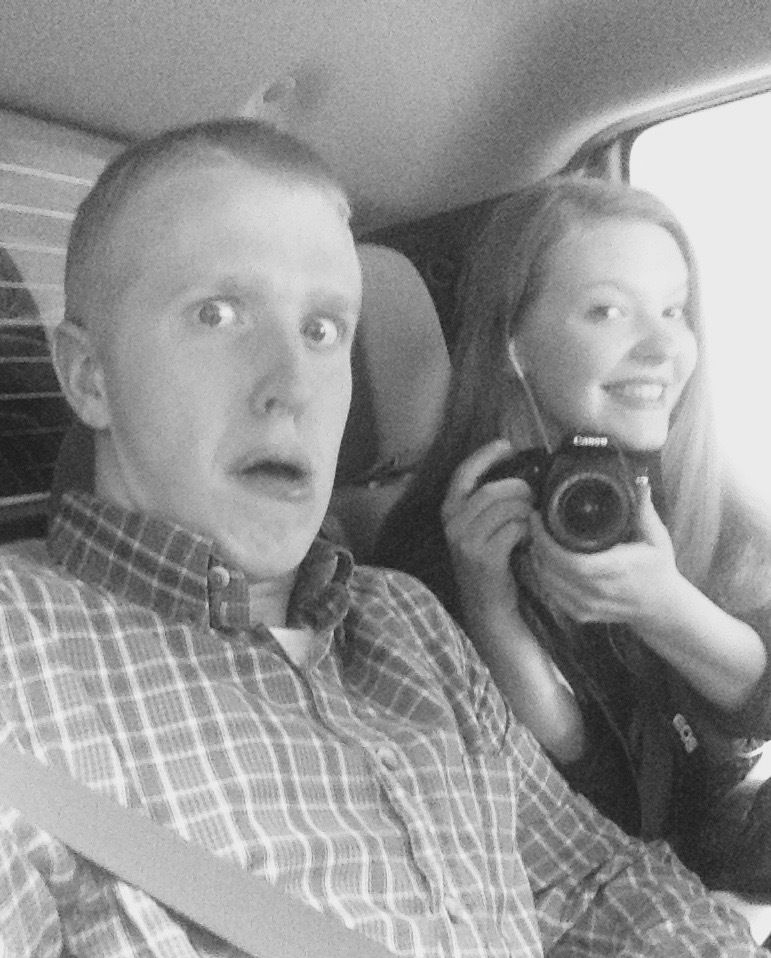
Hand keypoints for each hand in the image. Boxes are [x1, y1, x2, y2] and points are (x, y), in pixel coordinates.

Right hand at [441, 439, 534, 616]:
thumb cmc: (489, 561)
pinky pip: (514, 529)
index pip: (464, 473)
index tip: (507, 446)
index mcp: (449, 511)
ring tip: (530, 519)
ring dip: (525, 510)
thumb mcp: (478, 527)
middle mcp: (453, 524)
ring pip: (505, 508)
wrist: (486, 606)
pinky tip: (528, 538)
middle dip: (518, 488)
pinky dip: (527, 529)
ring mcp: (467, 542)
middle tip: (532, 495)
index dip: (486, 455)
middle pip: (491, 490)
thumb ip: (487, 502)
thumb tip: (519, 473)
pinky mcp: (485, 557)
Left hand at [529, 486, 684, 629]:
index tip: (538, 518)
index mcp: (616, 569)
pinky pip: (553, 595)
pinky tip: (540, 560)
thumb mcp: (657, 538)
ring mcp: (589, 606)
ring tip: (535, 538)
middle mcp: (600, 591)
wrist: (661, 608)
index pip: (573, 561)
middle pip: (554, 570)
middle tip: (533, 523)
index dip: (548, 542)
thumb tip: (641, 481)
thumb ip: (645, 510)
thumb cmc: (659, 569)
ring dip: (536, 559)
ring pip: (549, 583)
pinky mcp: (582, 614)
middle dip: (538, 545)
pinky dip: (542, 576)